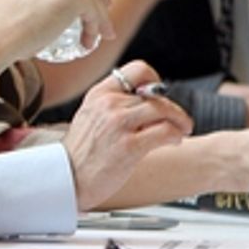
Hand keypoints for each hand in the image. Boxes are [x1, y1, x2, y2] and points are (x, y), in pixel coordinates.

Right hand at [64, 62, 192, 208]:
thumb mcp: (90, 116)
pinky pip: (166, 131)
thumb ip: (113, 104)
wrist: (68, 178)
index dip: (154, 81)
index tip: (157, 97)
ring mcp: (118, 124)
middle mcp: (108, 104)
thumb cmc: (82, 152)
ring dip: (180, 121)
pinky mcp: (129, 146)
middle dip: (173, 109)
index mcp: (99, 94)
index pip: (137, 70)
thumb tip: (146, 98)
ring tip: (180, 131)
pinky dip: (176, 135)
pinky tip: (174, 141)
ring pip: (164, 109)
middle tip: (178, 122)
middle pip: (156, 95)